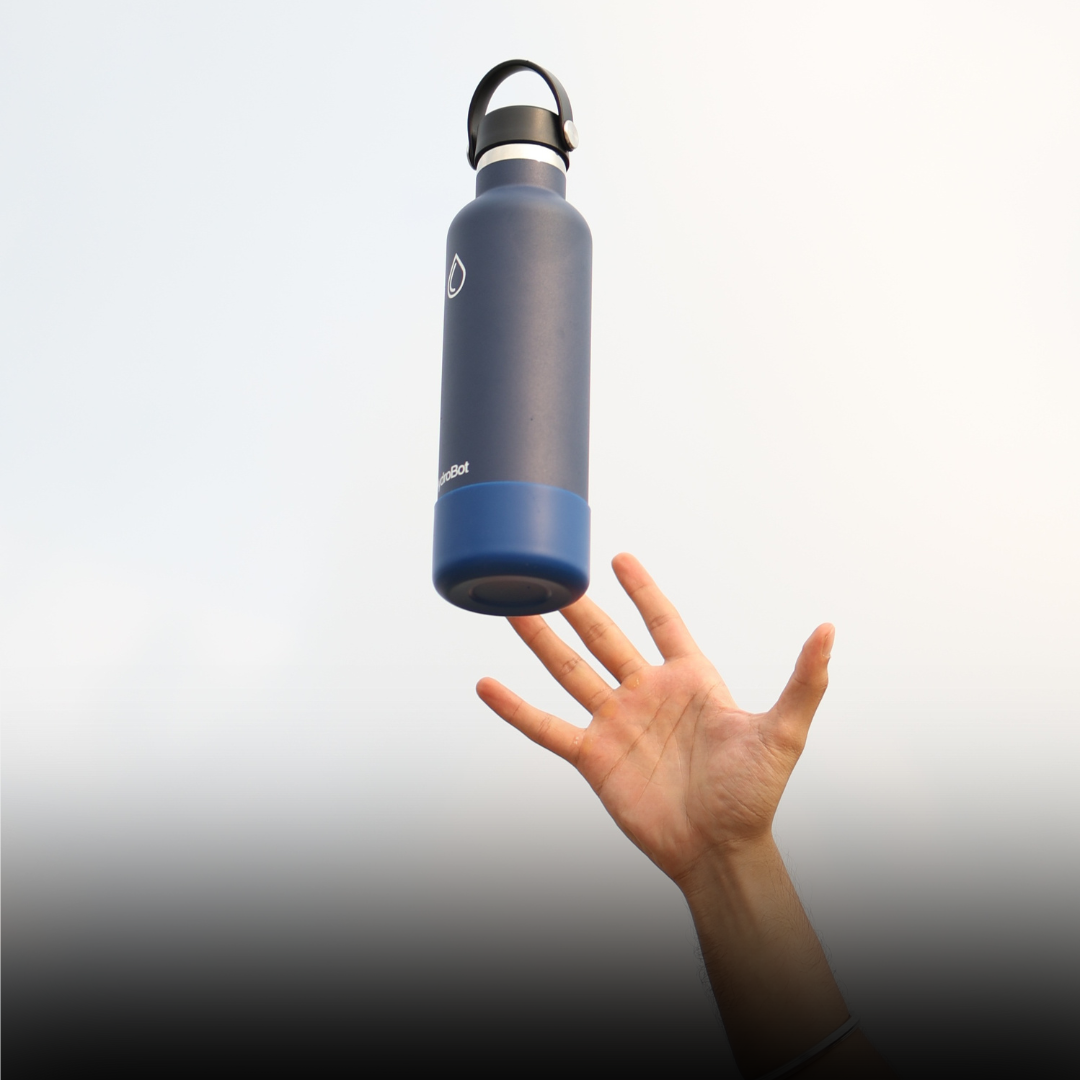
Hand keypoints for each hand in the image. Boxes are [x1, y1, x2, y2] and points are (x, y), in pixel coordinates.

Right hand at [476, 553, 833, 888]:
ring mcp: (617, 722)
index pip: (662, 621)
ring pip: (570, 670)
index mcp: (689, 679)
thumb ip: (804, 680)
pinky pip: (548, 727)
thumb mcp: (783, 731)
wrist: (720, 850)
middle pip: (605, 637)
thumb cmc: (754, 793)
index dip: (642, 590)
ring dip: (541, 641)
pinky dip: (516, 708)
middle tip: (551, 571)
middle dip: (579, 605)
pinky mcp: (593, 757)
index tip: (619, 558)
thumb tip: (829, 630)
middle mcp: (647, 693)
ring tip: (513, 608)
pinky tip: (487, 685)